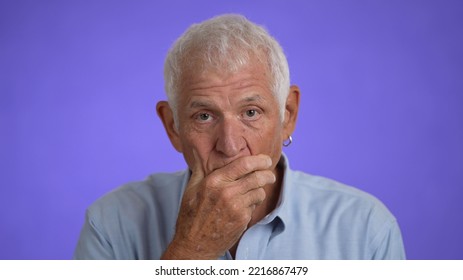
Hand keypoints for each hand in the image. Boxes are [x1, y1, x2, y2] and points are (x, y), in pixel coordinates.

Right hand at [161, 151, 275, 258]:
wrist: (194, 243)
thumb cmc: (191, 215)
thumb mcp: (191, 188)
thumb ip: (199, 168)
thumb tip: (196, 149)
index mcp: (214, 181)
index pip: (244, 164)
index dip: (259, 160)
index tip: (265, 160)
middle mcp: (226, 192)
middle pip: (258, 177)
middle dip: (267, 174)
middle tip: (270, 174)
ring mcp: (236, 207)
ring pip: (259, 192)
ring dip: (260, 190)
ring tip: (254, 192)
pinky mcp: (242, 220)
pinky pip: (255, 206)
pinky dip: (252, 204)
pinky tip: (244, 206)